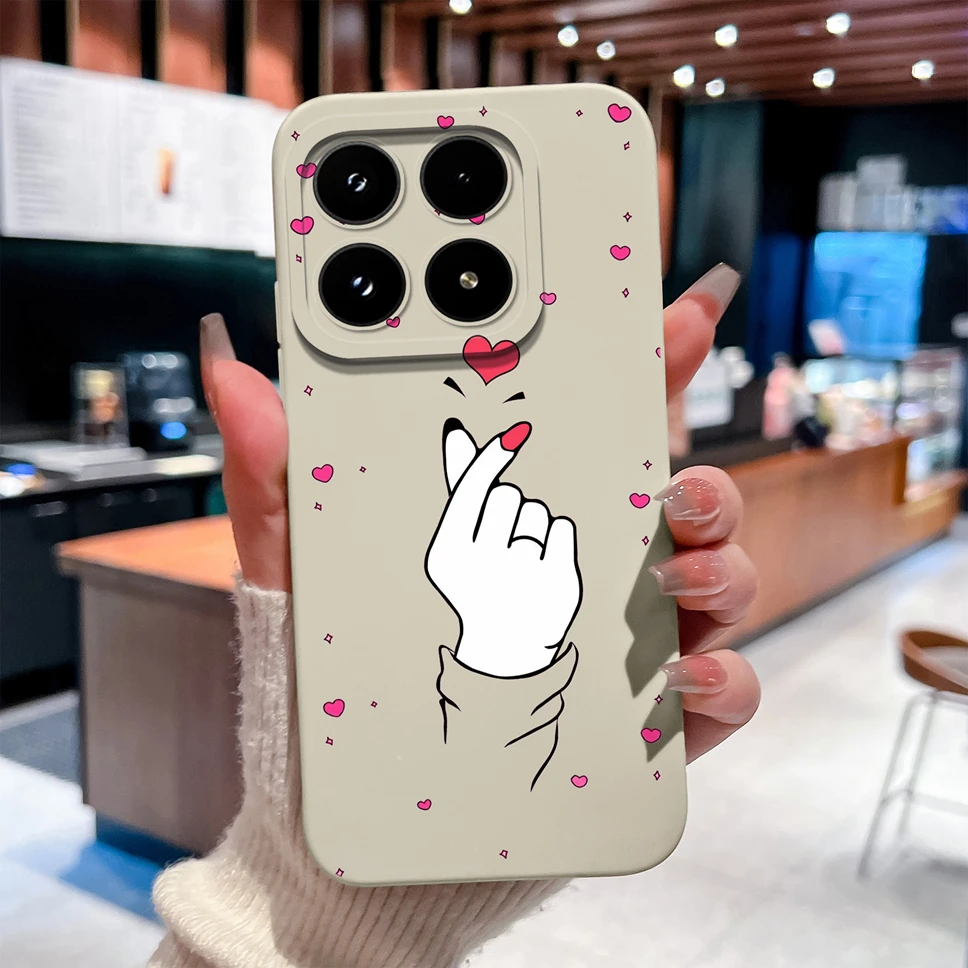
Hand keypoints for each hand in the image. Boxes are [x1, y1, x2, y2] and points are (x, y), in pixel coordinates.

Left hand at [201, 261, 758, 762]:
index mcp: (525, 517)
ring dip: (719, 568)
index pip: (601, 427)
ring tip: (671, 582)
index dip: (649, 365)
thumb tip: (229, 366)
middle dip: (704, 481)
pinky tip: (685, 678)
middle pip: (684, 499)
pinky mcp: (646, 722)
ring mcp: (625, 642)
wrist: (363, 811)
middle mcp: (589, 568)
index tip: (682, 313)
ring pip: (716, 580)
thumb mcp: (301, 562)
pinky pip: (717, 691)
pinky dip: (723, 678)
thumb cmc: (339, 673)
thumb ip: (275, 466)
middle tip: (675, 489)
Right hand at [426, 419, 580, 677]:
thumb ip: (460, 486)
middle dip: (509, 509)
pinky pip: (561, 527)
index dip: (491, 458)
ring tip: (523, 559)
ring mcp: (523, 574)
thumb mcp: (458, 540)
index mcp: (450, 553)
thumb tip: (456, 431)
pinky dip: (555, 539)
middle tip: (503, 543)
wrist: (507, 645)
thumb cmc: (479, 580)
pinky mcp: (557, 581)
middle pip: (508, 496)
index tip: (513, 436)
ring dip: (532, 526)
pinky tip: (544, 564)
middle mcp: (483, 564)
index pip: (473, 488)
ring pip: (537, 511)